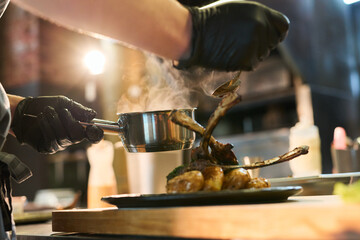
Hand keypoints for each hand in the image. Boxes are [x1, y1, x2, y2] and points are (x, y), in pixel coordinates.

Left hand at [11, 96, 103, 153]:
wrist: (25, 110)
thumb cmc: (45, 105)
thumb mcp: (63, 103)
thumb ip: (78, 109)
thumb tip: (93, 115)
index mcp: (78, 127)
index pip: (92, 135)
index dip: (95, 133)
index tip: (93, 128)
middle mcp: (71, 138)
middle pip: (77, 135)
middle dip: (70, 122)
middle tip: (62, 110)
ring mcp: (60, 144)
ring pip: (63, 137)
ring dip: (55, 122)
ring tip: (47, 111)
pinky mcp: (48, 148)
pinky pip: (52, 140)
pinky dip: (47, 127)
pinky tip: (41, 118)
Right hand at [175, 0, 289, 70]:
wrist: (194, 34)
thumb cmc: (211, 20)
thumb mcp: (237, 9)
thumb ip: (256, 17)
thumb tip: (269, 28)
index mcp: (260, 12)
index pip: (283, 26)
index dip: (276, 33)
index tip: (269, 37)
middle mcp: (260, 27)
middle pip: (272, 43)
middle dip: (260, 44)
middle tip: (240, 42)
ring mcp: (255, 44)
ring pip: (262, 55)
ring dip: (251, 54)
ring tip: (231, 46)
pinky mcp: (247, 60)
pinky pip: (252, 64)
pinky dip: (242, 62)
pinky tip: (229, 55)